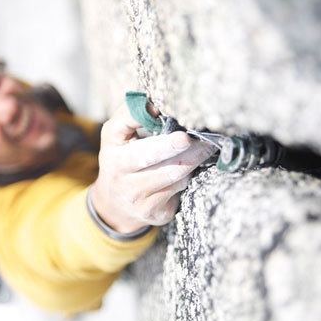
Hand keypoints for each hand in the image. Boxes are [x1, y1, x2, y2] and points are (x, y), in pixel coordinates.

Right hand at [90, 104, 214, 233]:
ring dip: (193, 163)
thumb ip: (130, 115)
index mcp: (116, 160)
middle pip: (166, 169)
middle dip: (190, 154)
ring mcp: (142, 203)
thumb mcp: (114, 134)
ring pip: (177, 180)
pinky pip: (180, 192)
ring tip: (204, 148)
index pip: (142, 153)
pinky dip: (187, 177)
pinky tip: (189, 167)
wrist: (113, 203)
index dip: (165, 145)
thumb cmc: (119, 157)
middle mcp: (127, 185)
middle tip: (208, 142)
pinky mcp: (157, 215)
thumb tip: (155, 106)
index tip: (184, 137)